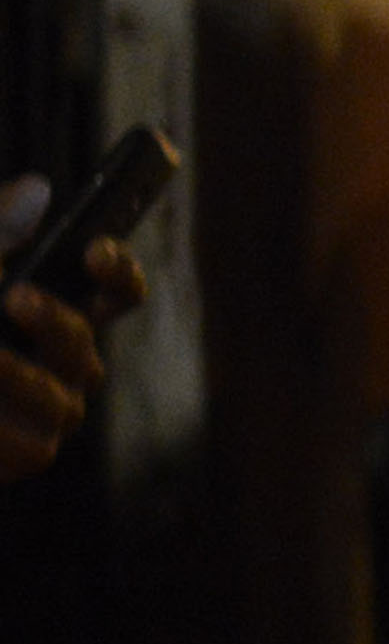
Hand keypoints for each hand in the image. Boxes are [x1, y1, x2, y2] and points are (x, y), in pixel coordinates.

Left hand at [0, 175, 144, 485]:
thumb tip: (37, 189)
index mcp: (54, 311)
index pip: (115, 291)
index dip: (118, 271)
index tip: (92, 251)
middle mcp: (60, 363)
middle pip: (85, 344)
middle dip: (56, 321)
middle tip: (14, 297)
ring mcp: (46, 413)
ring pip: (59, 398)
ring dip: (15, 374)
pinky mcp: (23, 453)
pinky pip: (26, 444)